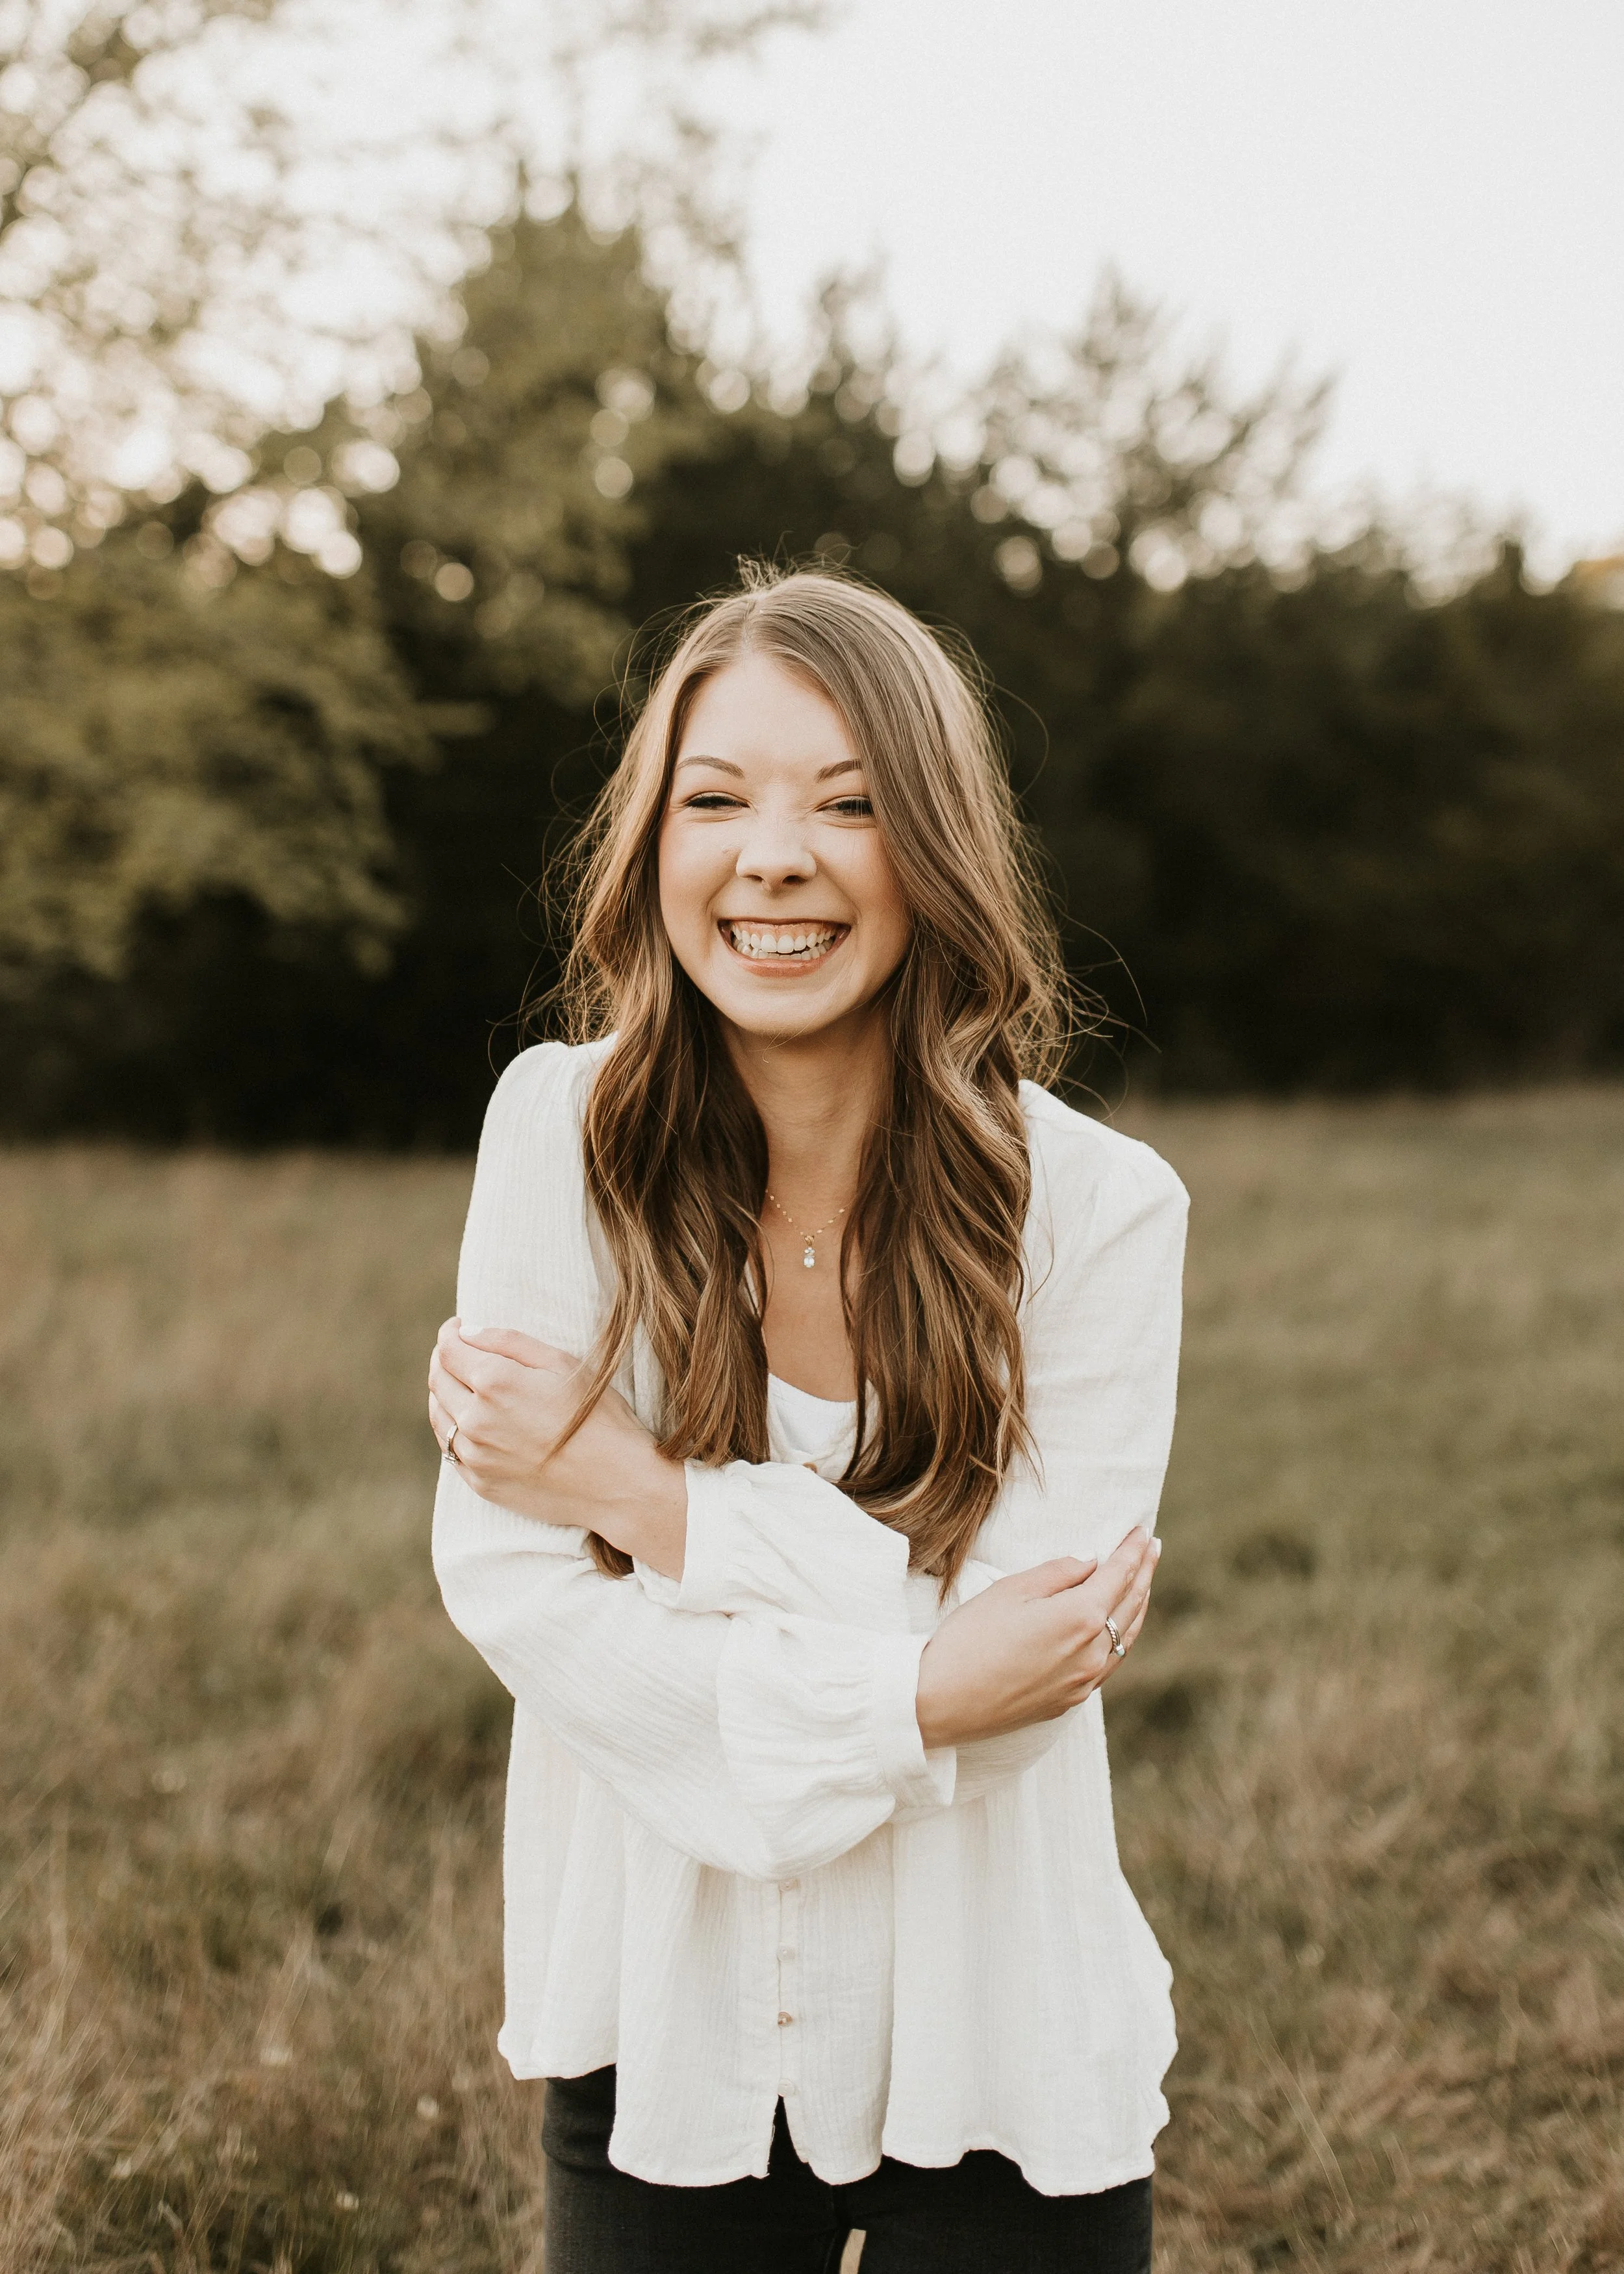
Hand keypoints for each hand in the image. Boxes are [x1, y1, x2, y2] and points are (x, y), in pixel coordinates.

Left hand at [427, 1320, 686, 1572]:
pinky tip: (469, 1422)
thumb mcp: (562, 1363)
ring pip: (439, 1417)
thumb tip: (467, 1332)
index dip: (449, 1333)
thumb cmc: (599, 1417)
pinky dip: (453, 1429)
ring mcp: (476, 1456)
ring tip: (458, 1383)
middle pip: (438, 1381)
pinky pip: (452, 1450)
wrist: (617, 1485)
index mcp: (495, 1383)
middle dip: (442, 1359)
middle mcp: (476, 1420)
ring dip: (442, 1394)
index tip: (456, 1327)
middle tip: (455, 1351)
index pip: (449, 1350)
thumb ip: (509, 1341)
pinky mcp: (481, 1483)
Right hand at [914, 1525, 1160, 1748]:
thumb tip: (1090, 1563)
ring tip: (1142, 1583)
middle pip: (1131, 1605)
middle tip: (1152, 1548)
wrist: (941, 1701)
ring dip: (1137, 1606)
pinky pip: (1109, 1662)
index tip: (1143, 1531)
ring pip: (1125, 1637)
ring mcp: (1084, 1681)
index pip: (1119, 1574)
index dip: (1133, 1550)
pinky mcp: (1070, 1700)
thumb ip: (1057, 1573)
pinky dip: (1120, 1637)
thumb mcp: (1011, 1591)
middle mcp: (1092, 1652)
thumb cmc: (970, 1639)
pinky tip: (1116, 1628)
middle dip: (1144, 1573)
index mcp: (1081, 1617)